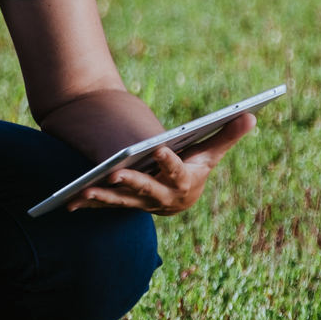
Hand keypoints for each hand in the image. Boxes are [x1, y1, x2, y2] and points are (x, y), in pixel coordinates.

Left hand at [70, 113, 254, 215]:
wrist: (179, 196)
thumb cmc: (196, 166)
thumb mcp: (210, 152)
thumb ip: (227, 135)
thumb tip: (250, 114)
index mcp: (184, 183)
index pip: (177, 172)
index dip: (168, 163)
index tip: (159, 149)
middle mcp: (162, 198)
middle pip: (147, 190)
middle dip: (133, 183)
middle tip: (116, 174)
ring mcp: (142, 204)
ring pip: (122, 201)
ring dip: (104, 197)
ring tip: (86, 191)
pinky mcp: (125, 205)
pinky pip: (106, 205)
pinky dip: (89, 204)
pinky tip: (70, 202)